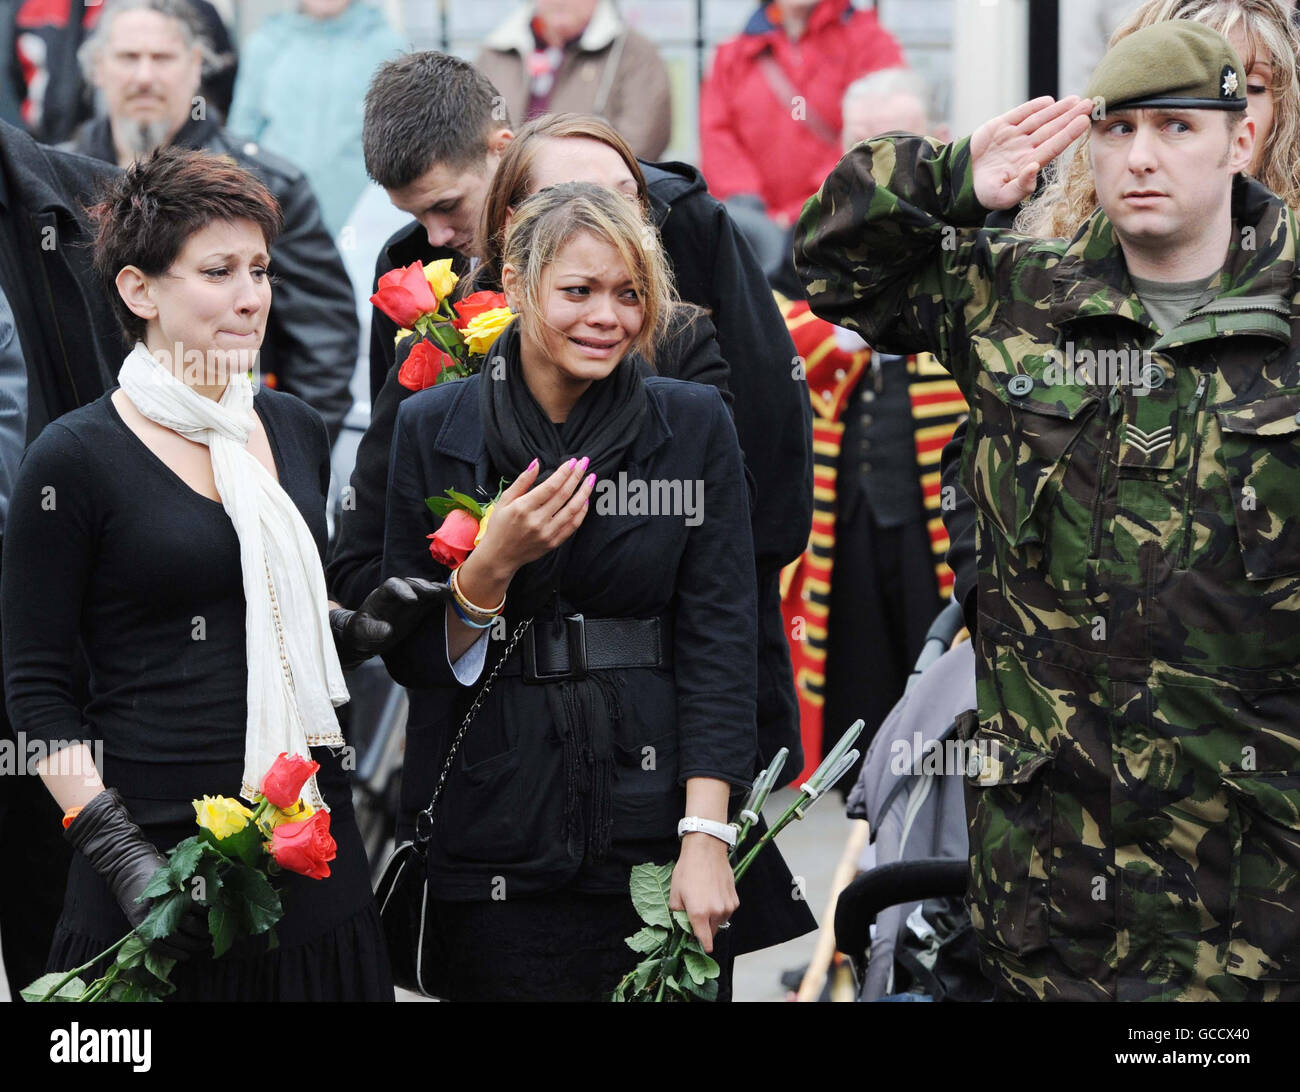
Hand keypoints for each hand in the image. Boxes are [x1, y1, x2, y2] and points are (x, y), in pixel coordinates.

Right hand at [64, 789, 209, 960]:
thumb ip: (192, 881)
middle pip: (189, 924)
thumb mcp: (176, 871)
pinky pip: (158, 946)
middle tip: (215, 934)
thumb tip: (215, 894)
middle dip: (204, 932)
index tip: (220, 916)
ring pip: (176, 938)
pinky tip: (186, 956)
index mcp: (173, 888)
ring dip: (193, 944)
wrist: (126, 866)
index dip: (209, 913)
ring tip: (204, 944)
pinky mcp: (140, 925)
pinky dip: (174, 953)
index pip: (197, 905)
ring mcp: (150, 917)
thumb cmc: (155, 866)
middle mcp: (162, 904)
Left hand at [330, 577, 448, 668]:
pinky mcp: (417, 608)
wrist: (366, 637)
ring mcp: (408, 600)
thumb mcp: (361, 633)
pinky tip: (450, 598)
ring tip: (447, 593)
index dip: (403, 589)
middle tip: (436, 592)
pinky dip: (439, 598)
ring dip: (434, 590)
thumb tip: (388, 630)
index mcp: (381, 596)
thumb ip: (372, 630)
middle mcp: (396, 594)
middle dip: (424, 586)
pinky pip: (429, 600)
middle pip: (411, 583)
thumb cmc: (360, 633)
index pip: (393, 585)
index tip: (412, 600)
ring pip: (422, 589)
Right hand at [470, 457, 596, 580]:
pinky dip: (582, 512)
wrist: (499, 556)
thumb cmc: (499, 526)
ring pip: (573, 510)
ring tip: (591, 479)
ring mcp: (547, 533)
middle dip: (576, 476)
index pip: (550, 487)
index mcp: (523, 508)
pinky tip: (585, 500)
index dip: (564, 473)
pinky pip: (573, 525)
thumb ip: (522, 481)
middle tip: (585, 463)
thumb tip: (536, 463)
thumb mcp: (504, 500)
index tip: (573, 461)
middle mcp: (537, 521)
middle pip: (563, 495)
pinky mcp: (553, 543)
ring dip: (584, 492)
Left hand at [669, 833, 738, 954]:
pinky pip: (726, 913)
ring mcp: (728, 907)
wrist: (706, 850)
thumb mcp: (675, 893)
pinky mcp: (735, 900)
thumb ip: (678, 915)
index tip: (695, 945)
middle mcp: (716, 912)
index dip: (699, 946)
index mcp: (699, 913)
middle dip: (703, 930)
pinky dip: (720, 910)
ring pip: (719, 923)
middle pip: (711, 934)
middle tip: (694, 916)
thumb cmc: (688, 870)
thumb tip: (682, 927)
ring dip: (712, 920)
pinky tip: (712, 896)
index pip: (704, 942)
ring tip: (704, 901)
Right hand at [970, 95, 1093, 209]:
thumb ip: (1021, 187)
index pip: (1053, 147)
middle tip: (1089, 104)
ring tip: (1075, 100)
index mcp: (1028, 164)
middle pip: (1051, 130)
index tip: (1084, 122)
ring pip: (1039, 120)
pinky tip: (1049, 101)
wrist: (958, 180)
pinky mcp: (1000, 126)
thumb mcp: (1001, 197)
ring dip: (1057, 110)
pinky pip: (1020, 114)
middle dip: (1070, 117)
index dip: (1068, 134)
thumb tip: (1035, 168)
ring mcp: (1013, 136)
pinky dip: (1033, 107)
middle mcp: (1024, 148)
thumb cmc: (983, 193)